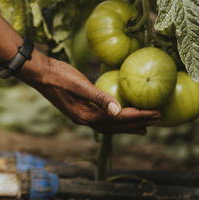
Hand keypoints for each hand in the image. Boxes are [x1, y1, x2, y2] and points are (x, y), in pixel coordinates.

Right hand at [21, 53, 161, 134]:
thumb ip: (99, 98)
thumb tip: (119, 111)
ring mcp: (81, 116)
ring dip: (128, 125)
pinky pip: (103, 119)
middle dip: (139, 123)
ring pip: (111, 125)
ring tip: (145, 126)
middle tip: (159, 120)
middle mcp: (85, 120)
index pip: (119, 119)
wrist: (38, 73)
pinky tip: (119, 113)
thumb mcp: (79, 85)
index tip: (157, 113)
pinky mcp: (79, 109)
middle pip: (117, 126)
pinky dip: (115, 119)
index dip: (140, 116)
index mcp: (86, 116)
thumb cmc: (58, 75)